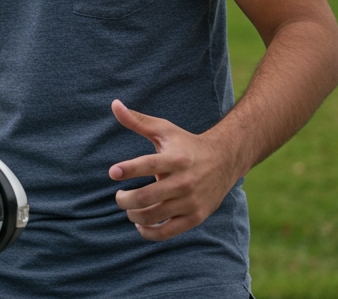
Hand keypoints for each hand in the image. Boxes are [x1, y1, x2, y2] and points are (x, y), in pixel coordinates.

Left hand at [107, 99, 240, 241]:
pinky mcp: (195, 217)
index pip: (148, 165)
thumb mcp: (164, 130)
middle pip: (147, 197)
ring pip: (154, 216)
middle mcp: (184, 181)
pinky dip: (149, 232)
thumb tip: (114, 104)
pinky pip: (167, 232)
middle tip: (119, 196)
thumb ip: (137, 121)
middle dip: (125, 199)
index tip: (112, 172)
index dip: (128, 169)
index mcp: (176, 159)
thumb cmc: (186, 144)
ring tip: (129, 208)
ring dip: (134, 215)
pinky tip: (141, 224)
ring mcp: (191, 201)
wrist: (224, 160)